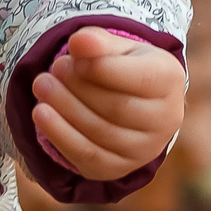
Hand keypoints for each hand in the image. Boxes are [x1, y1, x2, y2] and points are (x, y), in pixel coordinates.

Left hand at [29, 27, 185, 181]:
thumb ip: (98, 42)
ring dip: (64, 108)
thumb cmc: (124, 66)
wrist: (133, 101)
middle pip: (117, 108)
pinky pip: (88, 156)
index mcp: (170, 80)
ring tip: (41, 85)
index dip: (101, 68)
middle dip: (78, 88)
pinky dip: (60, 135)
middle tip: (53, 69)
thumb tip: (78, 42)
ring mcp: (145, 149)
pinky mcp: (119, 168)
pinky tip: (41, 114)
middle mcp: (166, 119)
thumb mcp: (116, 47)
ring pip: (101, 133)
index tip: (72, 52)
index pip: (139, 78)